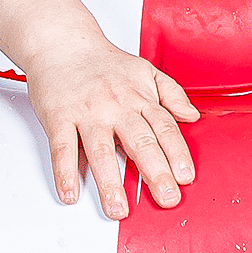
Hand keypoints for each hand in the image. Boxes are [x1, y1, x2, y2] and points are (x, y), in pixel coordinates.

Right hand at [25, 40, 199, 219]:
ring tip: (118, 210)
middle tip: (166, 198)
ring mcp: (87, 112)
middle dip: (156, 172)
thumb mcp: (145, 71)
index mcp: (139, 97)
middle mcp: (116, 105)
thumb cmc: (104, 63)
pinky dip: (65, 173)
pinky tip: (71, 193)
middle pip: (139, 142)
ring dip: (110, 183)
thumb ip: (171, 93)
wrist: (62, 42)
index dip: (177, 153)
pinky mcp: (59, 116)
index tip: (185, 177)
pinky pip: (62, 148)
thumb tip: (192, 115)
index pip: (164, 128)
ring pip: (100, 151)